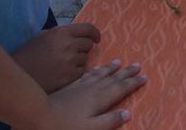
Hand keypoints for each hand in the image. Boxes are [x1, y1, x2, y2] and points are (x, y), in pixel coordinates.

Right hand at [12, 23, 101, 92]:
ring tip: (63, 65)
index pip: (88, 28)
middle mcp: (68, 45)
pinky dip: (75, 73)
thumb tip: (76, 33)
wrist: (16, 77)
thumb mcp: (41, 36)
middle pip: (88, 44)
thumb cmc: (27, 55)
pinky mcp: (68, 78)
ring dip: (78, 61)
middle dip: (84, 48)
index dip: (94, 33)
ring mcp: (69, 62)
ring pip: (85, 59)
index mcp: (61, 32)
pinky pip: (81, 72)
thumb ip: (60, 33)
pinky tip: (62, 74)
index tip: (96, 38)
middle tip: (73, 54)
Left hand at [26, 59, 146, 129]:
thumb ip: (109, 121)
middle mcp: (93, 89)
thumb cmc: (67, 126)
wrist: (40, 115)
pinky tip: (94, 69)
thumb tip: (128, 113)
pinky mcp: (71, 87)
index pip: (121, 89)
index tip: (144, 76)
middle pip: (113, 79)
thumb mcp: (90, 128)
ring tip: (118, 61)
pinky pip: (87, 75)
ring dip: (111, 69)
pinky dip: (94, 71)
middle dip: (126, 72)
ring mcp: (81, 86)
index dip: (133, 83)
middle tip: (137, 64)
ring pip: (100, 74)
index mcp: (100, 99)